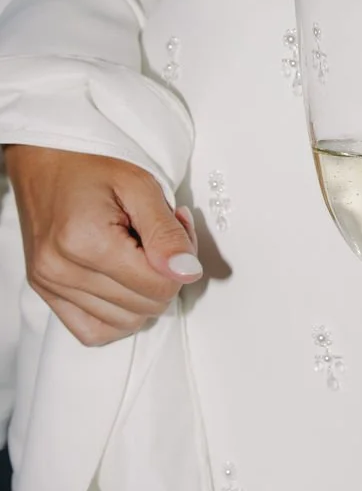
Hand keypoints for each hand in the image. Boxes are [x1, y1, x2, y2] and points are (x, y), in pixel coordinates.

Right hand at [5, 145, 201, 346]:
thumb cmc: (91, 165)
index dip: (180, 262)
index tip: (174, 230)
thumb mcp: (141, 185)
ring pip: (125, 323)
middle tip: (158, 239)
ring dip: (142, 295)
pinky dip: (116, 316)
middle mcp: (61, 270)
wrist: (44, 158)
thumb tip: (188, 273)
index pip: (160, 287)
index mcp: (85, 242)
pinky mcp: (45, 292)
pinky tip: (122, 286)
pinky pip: (93, 331)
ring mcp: (49, 285)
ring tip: (137, 255)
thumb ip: (167, 233)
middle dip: (164, 277)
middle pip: (146, 307)